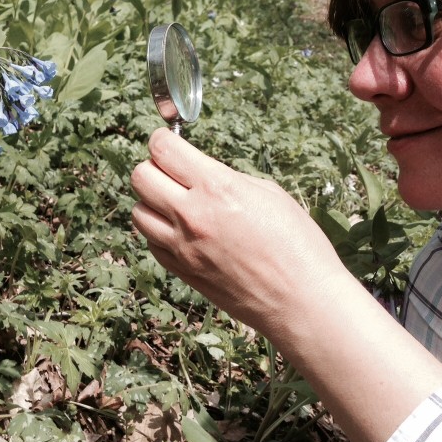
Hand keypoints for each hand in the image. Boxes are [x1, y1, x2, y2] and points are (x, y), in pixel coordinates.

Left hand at [131, 128, 441, 441]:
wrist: (303, 302)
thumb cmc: (297, 245)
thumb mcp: (267, 193)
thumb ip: (225, 178)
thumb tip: (200, 172)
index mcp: (217, 187)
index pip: (162, 149)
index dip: (163, 140)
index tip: (169, 142)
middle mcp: (192, 215)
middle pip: (140, 176)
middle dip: (154, 168)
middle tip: (174, 172)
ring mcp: (183, 247)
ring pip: (138, 211)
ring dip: (153, 202)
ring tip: (178, 204)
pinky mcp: (182, 272)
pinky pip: (151, 243)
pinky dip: (160, 233)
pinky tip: (183, 232)